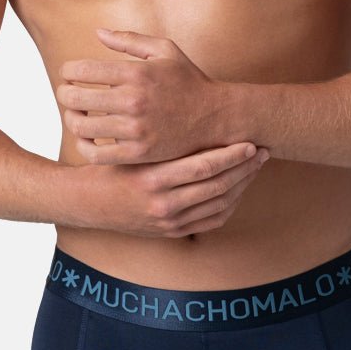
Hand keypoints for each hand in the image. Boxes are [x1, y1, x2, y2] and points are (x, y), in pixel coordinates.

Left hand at [56, 28, 230, 164]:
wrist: (216, 118)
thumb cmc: (189, 80)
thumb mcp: (165, 51)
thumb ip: (129, 39)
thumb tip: (98, 32)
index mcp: (137, 73)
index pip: (81, 70)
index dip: (68, 71)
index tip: (70, 74)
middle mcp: (134, 101)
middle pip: (75, 98)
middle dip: (64, 94)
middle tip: (67, 93)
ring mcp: (136, 129)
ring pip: (81, 126)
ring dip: (71, 119)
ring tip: (77, 114)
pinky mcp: (138, 153)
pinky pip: (96, 154)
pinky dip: (83, 146)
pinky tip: (87, 138)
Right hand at [73, 141, 270, 237]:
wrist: (88, 203)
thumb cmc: (112, 166)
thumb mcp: (134, 149)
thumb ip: (164, 138)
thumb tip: (202, 117)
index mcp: (153, 179)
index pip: (204, 167)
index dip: (232, 155)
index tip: (249, 141)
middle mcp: (163, 204)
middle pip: (218, 186)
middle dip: (245, 168)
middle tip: (262, 151)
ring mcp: (169, 222)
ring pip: (220, 204)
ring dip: (242, 185)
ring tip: (254, 167)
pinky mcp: (172, 232)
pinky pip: (212, 221)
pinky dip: (230, 204)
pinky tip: (238, 188)